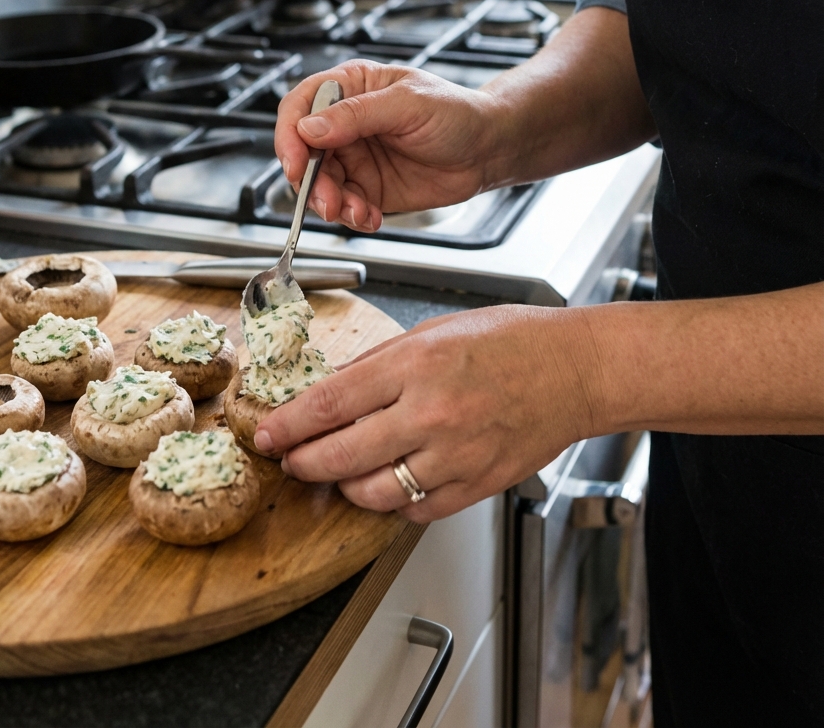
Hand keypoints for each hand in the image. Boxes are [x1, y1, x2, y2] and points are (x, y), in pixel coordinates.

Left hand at [253, 305, 597, 520]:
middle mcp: (432, 412)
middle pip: (342, 454)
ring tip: (337, 473)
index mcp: (417, 364)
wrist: (574, 369)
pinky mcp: (476, 483)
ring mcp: (456, 454)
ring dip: (345, 487)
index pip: (330, 403)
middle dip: (303, 462)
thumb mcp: (434, 331)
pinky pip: (416, 510)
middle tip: (291, 460)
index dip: (289, 425)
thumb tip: (332, 389)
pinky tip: (388, 484)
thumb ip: (379, 363)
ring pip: (375, 492)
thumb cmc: (511, 340)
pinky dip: (393, 503)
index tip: (268, 434)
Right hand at [274, 60, 498, 230]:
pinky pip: (344, 205)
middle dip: (310, 180)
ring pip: (319, 184)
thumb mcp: (408, 104)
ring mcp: (355, 157)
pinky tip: (371, 216)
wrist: (489, 149)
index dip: (289, 134)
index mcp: (351, 87)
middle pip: (302, 151)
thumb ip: (357, 115)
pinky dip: (351, 216)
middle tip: (328, 200)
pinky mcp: (367, 187)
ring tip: (357, 211)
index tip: (295, 162)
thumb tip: (309, 128)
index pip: (300, 105)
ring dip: (330, 203)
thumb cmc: (457, 112)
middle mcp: (345, 123)